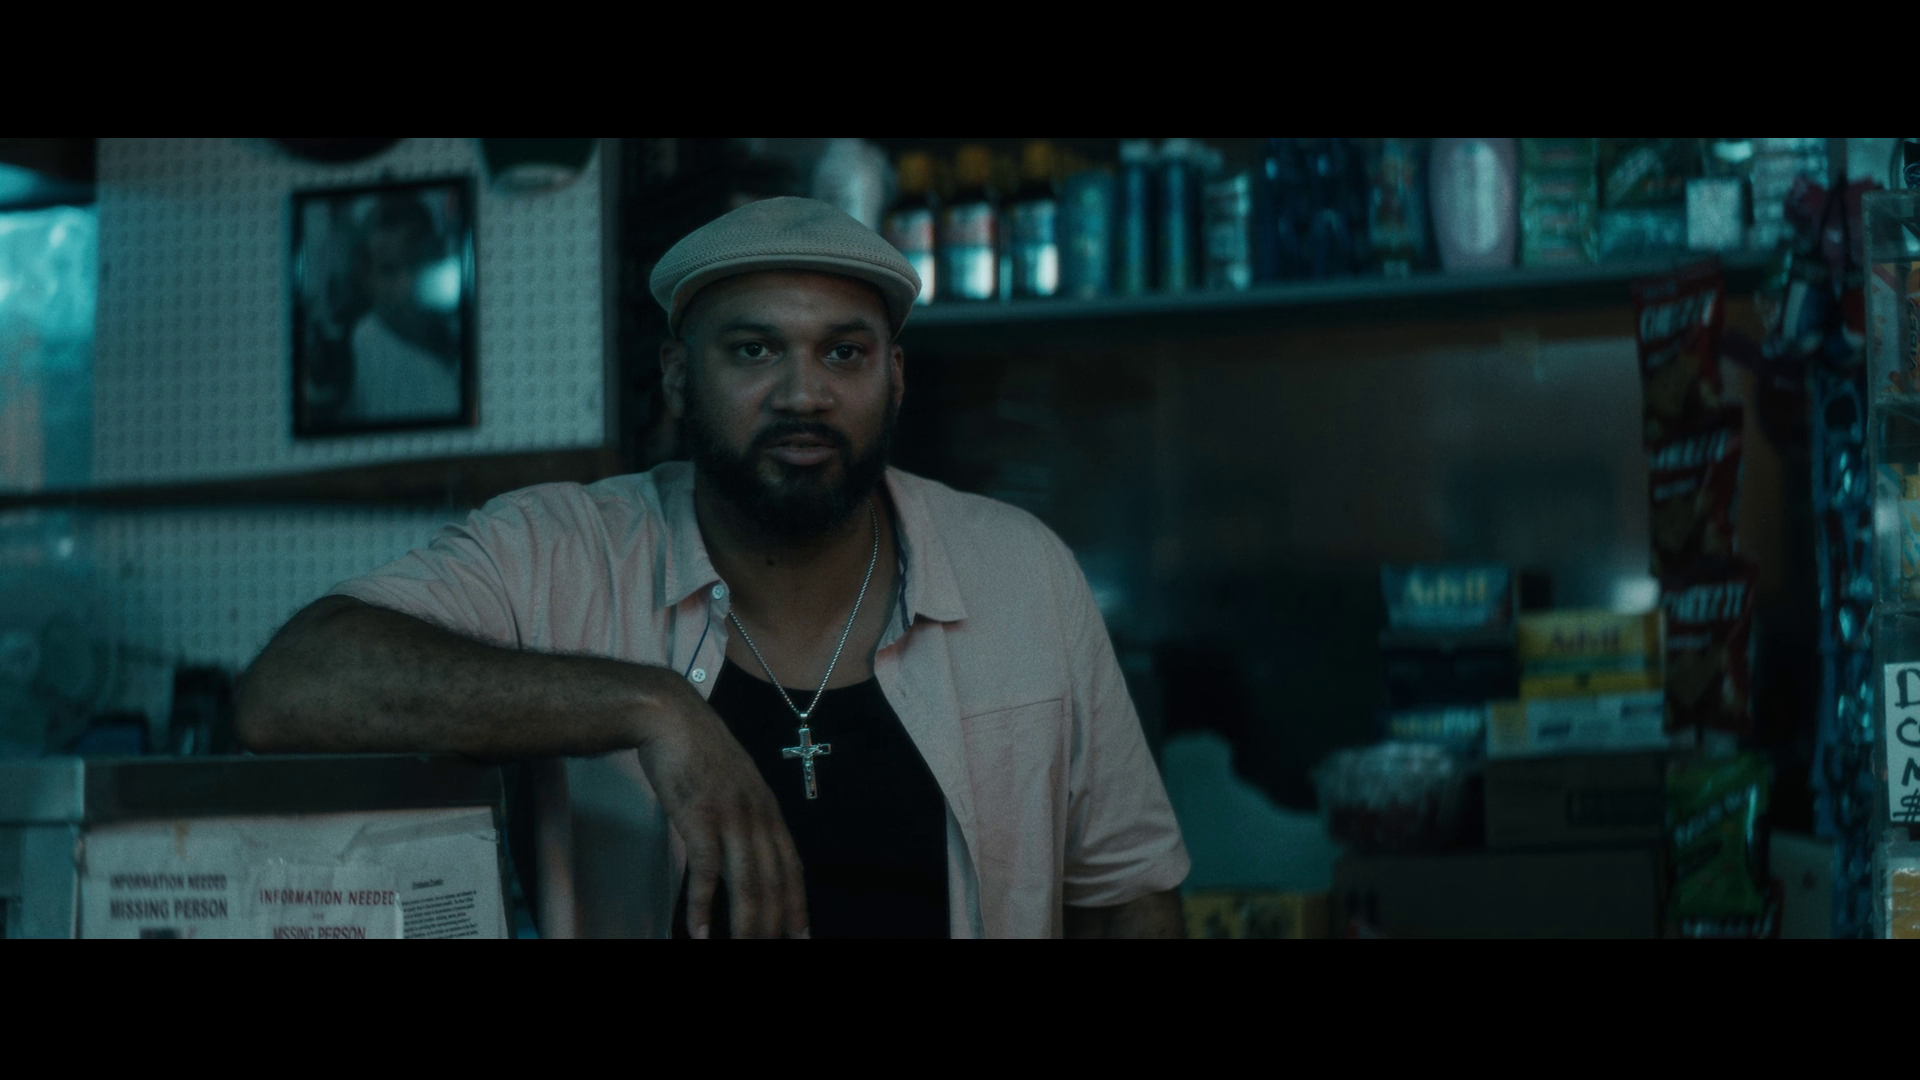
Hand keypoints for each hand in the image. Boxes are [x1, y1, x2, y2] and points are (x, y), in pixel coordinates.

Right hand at [636, 683, 808, 938]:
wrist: (671, 717)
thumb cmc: (698, 750)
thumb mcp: (735, 783)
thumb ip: (744, 814)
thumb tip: (747, 846)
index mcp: (768, 810)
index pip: (792, 867)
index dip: (798, 905)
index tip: (802, 936)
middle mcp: (758, 816)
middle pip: (774, 883)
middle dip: (775, 925)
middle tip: (771, 950)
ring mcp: (731, 817)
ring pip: (748, 883)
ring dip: (746, 926)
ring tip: (743, 951)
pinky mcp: (700, 818)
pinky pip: (707, 872)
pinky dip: (704, 906)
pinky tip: (699, 933)